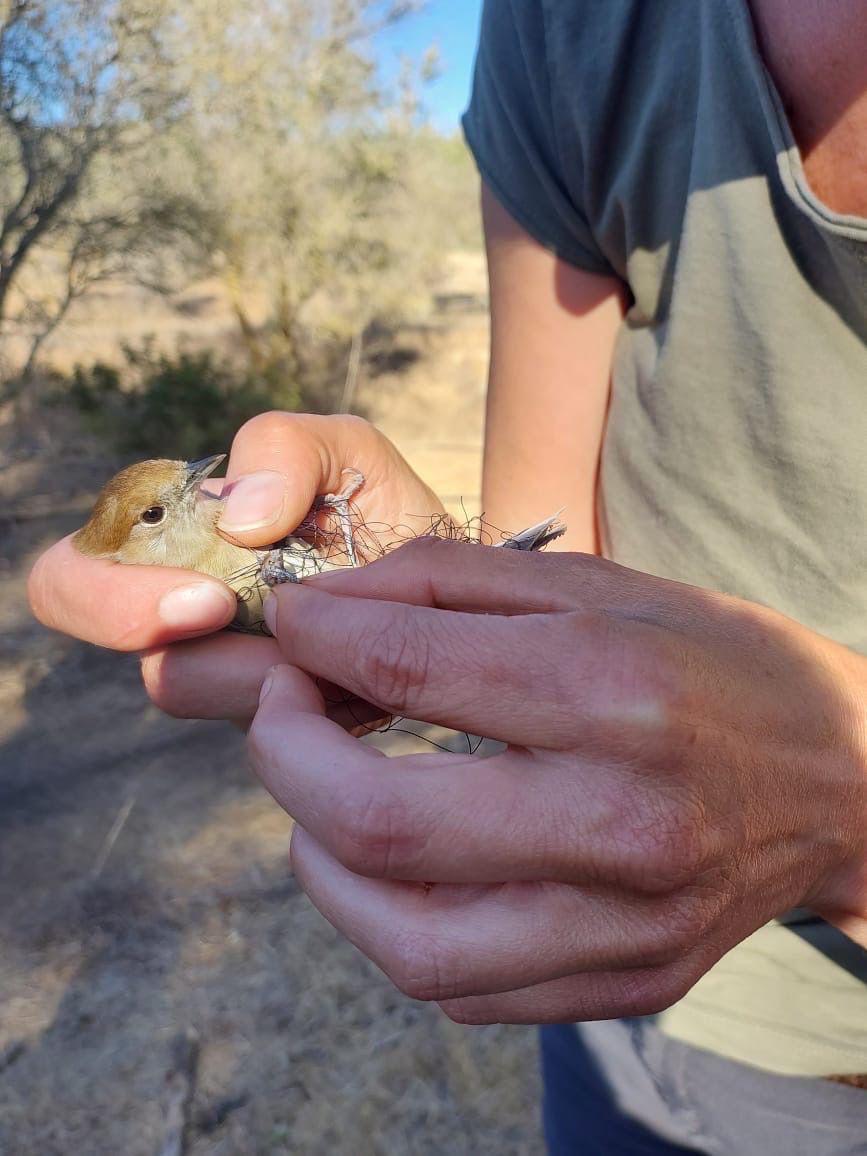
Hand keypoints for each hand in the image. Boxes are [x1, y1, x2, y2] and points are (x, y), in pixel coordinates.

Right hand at [28, 413, 445, 725]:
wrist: (463, 577)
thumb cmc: (382, 506)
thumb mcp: (345, 451)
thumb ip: (287, 448)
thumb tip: (236, 516)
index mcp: (173, 550)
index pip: (74, 581)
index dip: (110, 600)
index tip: (207, 599)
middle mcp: (191, 627)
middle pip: (148, 668)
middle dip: (205, 660)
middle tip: (280, 644)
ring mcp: (243, 685)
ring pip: (228, 716)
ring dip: (275, 684)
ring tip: (341, 647)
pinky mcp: (295, 728)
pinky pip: (286, 737)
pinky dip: (325, 704)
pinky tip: (367, 675)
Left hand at [247, 539, 866, 1023]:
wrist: (842, 778)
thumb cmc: (713, 663)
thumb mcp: (595, 586)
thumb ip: (447, 583)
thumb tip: (322, 608)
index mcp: (612, 692)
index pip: (408, 669)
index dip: (316, 639)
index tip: (293, 624)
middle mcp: (619, 820)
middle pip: (380, 822)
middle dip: (285, 756)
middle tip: (285, 710)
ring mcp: (624, 923)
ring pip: (404, 941)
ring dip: (321, 860)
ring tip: (322, 799)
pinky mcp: (625, 982)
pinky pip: (460, 988)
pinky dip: (393, 923)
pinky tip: (401, 864)